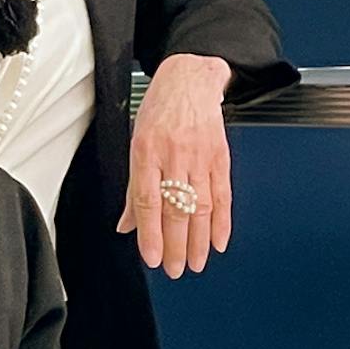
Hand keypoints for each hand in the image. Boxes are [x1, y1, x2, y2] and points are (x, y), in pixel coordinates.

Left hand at [121, 53, 233, 277]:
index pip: (148, 202)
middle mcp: (174, 155)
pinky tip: (219, 242)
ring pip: (201, 207)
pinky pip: (223, 195)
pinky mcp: (220, 156)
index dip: (150, 234)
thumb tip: (127, 225)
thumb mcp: (136, 142)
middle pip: (176, 210)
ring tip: (196, 264)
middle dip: (176, 245)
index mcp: (147, 152)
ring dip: (200, 241)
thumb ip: (134, 188)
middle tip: (175, 269)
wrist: (191, 78)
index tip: (152, 258)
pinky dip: (222, 221)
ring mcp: (200, 156)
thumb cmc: (159, 109)